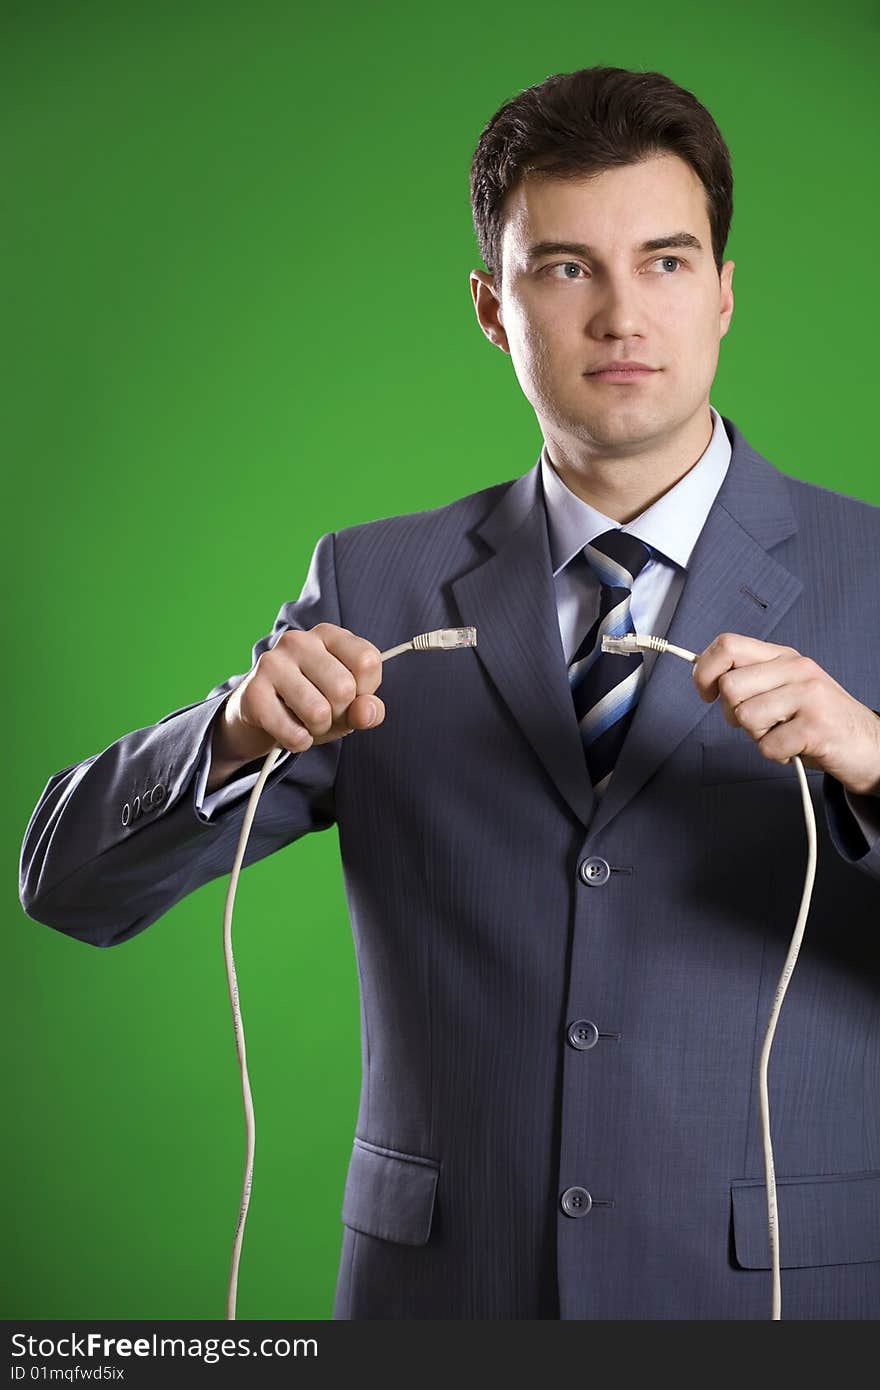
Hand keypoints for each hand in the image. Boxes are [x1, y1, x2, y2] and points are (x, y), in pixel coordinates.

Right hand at [215, 623, 385, 764]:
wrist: (262, 713)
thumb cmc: (314, 701)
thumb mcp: (349, 704)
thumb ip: (368, 709)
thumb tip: (366, 712)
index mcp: (328, 634)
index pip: (367, 661)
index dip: (365, 690)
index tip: (349, 694)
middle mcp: (298, 641)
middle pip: (344, 689)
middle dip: (339, 713)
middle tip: (323, 711)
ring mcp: (272, 662)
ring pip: (318, 712)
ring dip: (318, 729)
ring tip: (306, 721)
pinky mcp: (253, 691)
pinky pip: (293, 732)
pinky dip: (298, 742)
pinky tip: (291, 732)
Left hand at [691, 633, 879, 796]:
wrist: (869, 746)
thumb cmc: (818, 721)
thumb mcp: (784, 689)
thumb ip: (750, 680)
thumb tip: (703, 677)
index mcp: (784, 657)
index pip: (727, 645)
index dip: (704, 671)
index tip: (706, 693)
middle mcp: (797, 669)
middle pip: (730, 686)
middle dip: (733, 714)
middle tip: (760, 723)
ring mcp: (809, 695)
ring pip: (745, 717)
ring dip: (758, 736)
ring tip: (784, 734)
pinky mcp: (816, 726)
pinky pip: (767, 745)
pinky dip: (776, 754)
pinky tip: (796, 747)